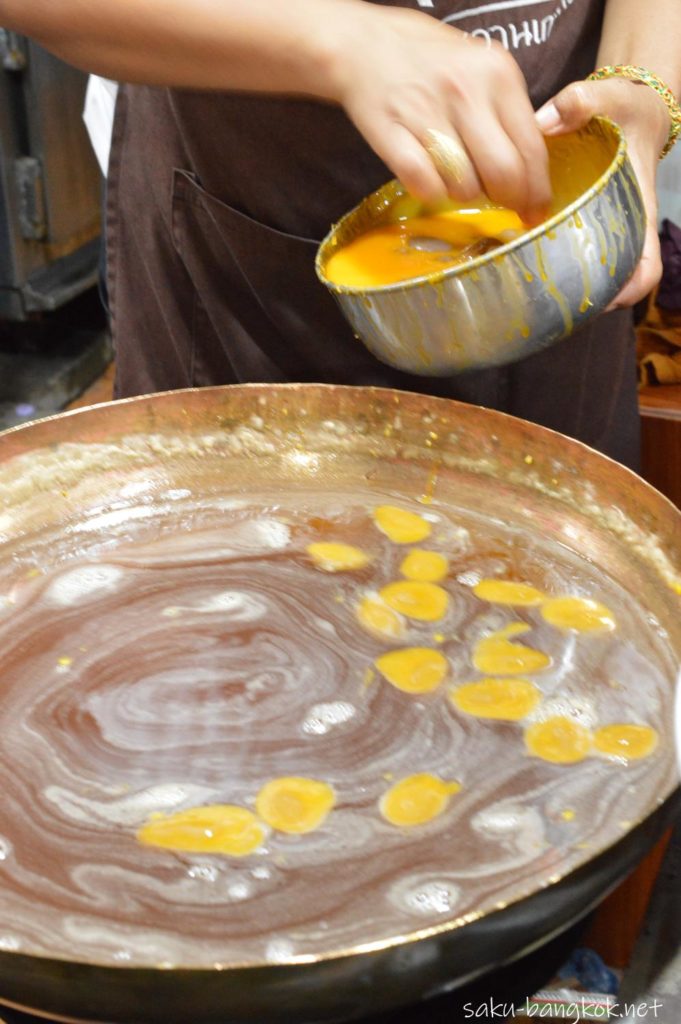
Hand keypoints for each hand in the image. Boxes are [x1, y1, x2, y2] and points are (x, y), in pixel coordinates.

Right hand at [322, 5, 550, 223]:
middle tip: (501, 205)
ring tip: (456, 177)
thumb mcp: (481, 69)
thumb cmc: (428, 60)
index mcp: (498, 74)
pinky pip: (425, 185)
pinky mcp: (392, 134)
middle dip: (507, 200)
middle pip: (503, 173)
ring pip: (464, 185)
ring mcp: (427, 113)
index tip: (535, 211)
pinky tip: (430, 181)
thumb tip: (530, 170)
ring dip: (464, 194)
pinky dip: (432, 193)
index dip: (537, 190)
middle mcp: (467, 92)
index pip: (531, 147)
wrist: (364, 44)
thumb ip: (507, 111)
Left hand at [536, 78, 669, 308]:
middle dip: (582, 298)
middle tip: (543, 298)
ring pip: (586, 275)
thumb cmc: (625, 109)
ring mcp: (598, 230)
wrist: (626, 106)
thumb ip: (581, 103)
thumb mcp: (610, 97)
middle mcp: (618, 229)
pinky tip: (513, 254)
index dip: (629, 290)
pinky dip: (544, 259)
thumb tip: (546, 120)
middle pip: (611, 284)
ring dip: (560, 286)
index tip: (602, 298)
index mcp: (636, 212)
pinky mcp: (577, 224)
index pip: (646, 268)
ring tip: (523, 284)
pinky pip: (565, 253)